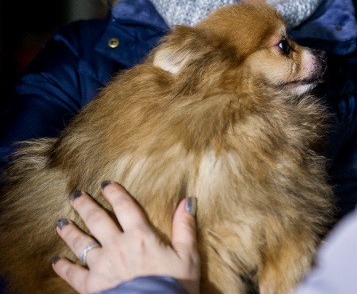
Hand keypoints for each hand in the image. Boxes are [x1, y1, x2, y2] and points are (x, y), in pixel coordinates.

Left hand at [52, 181, 199, 293]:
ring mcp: (101, 266)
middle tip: (75, 195)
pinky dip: (63, 266)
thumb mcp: (187, 255)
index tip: (106, 184)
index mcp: (140, 236)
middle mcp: (117, 246)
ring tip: (61, 223)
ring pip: (80, 243)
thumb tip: (186, 201)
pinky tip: (56, 261)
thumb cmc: (175, 285)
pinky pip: (72, 273)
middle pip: (97, 220)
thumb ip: (185, 227)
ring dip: (69, 231)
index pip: (124, 207)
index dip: (114, 193)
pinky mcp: (91, 286)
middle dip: (85, 205)